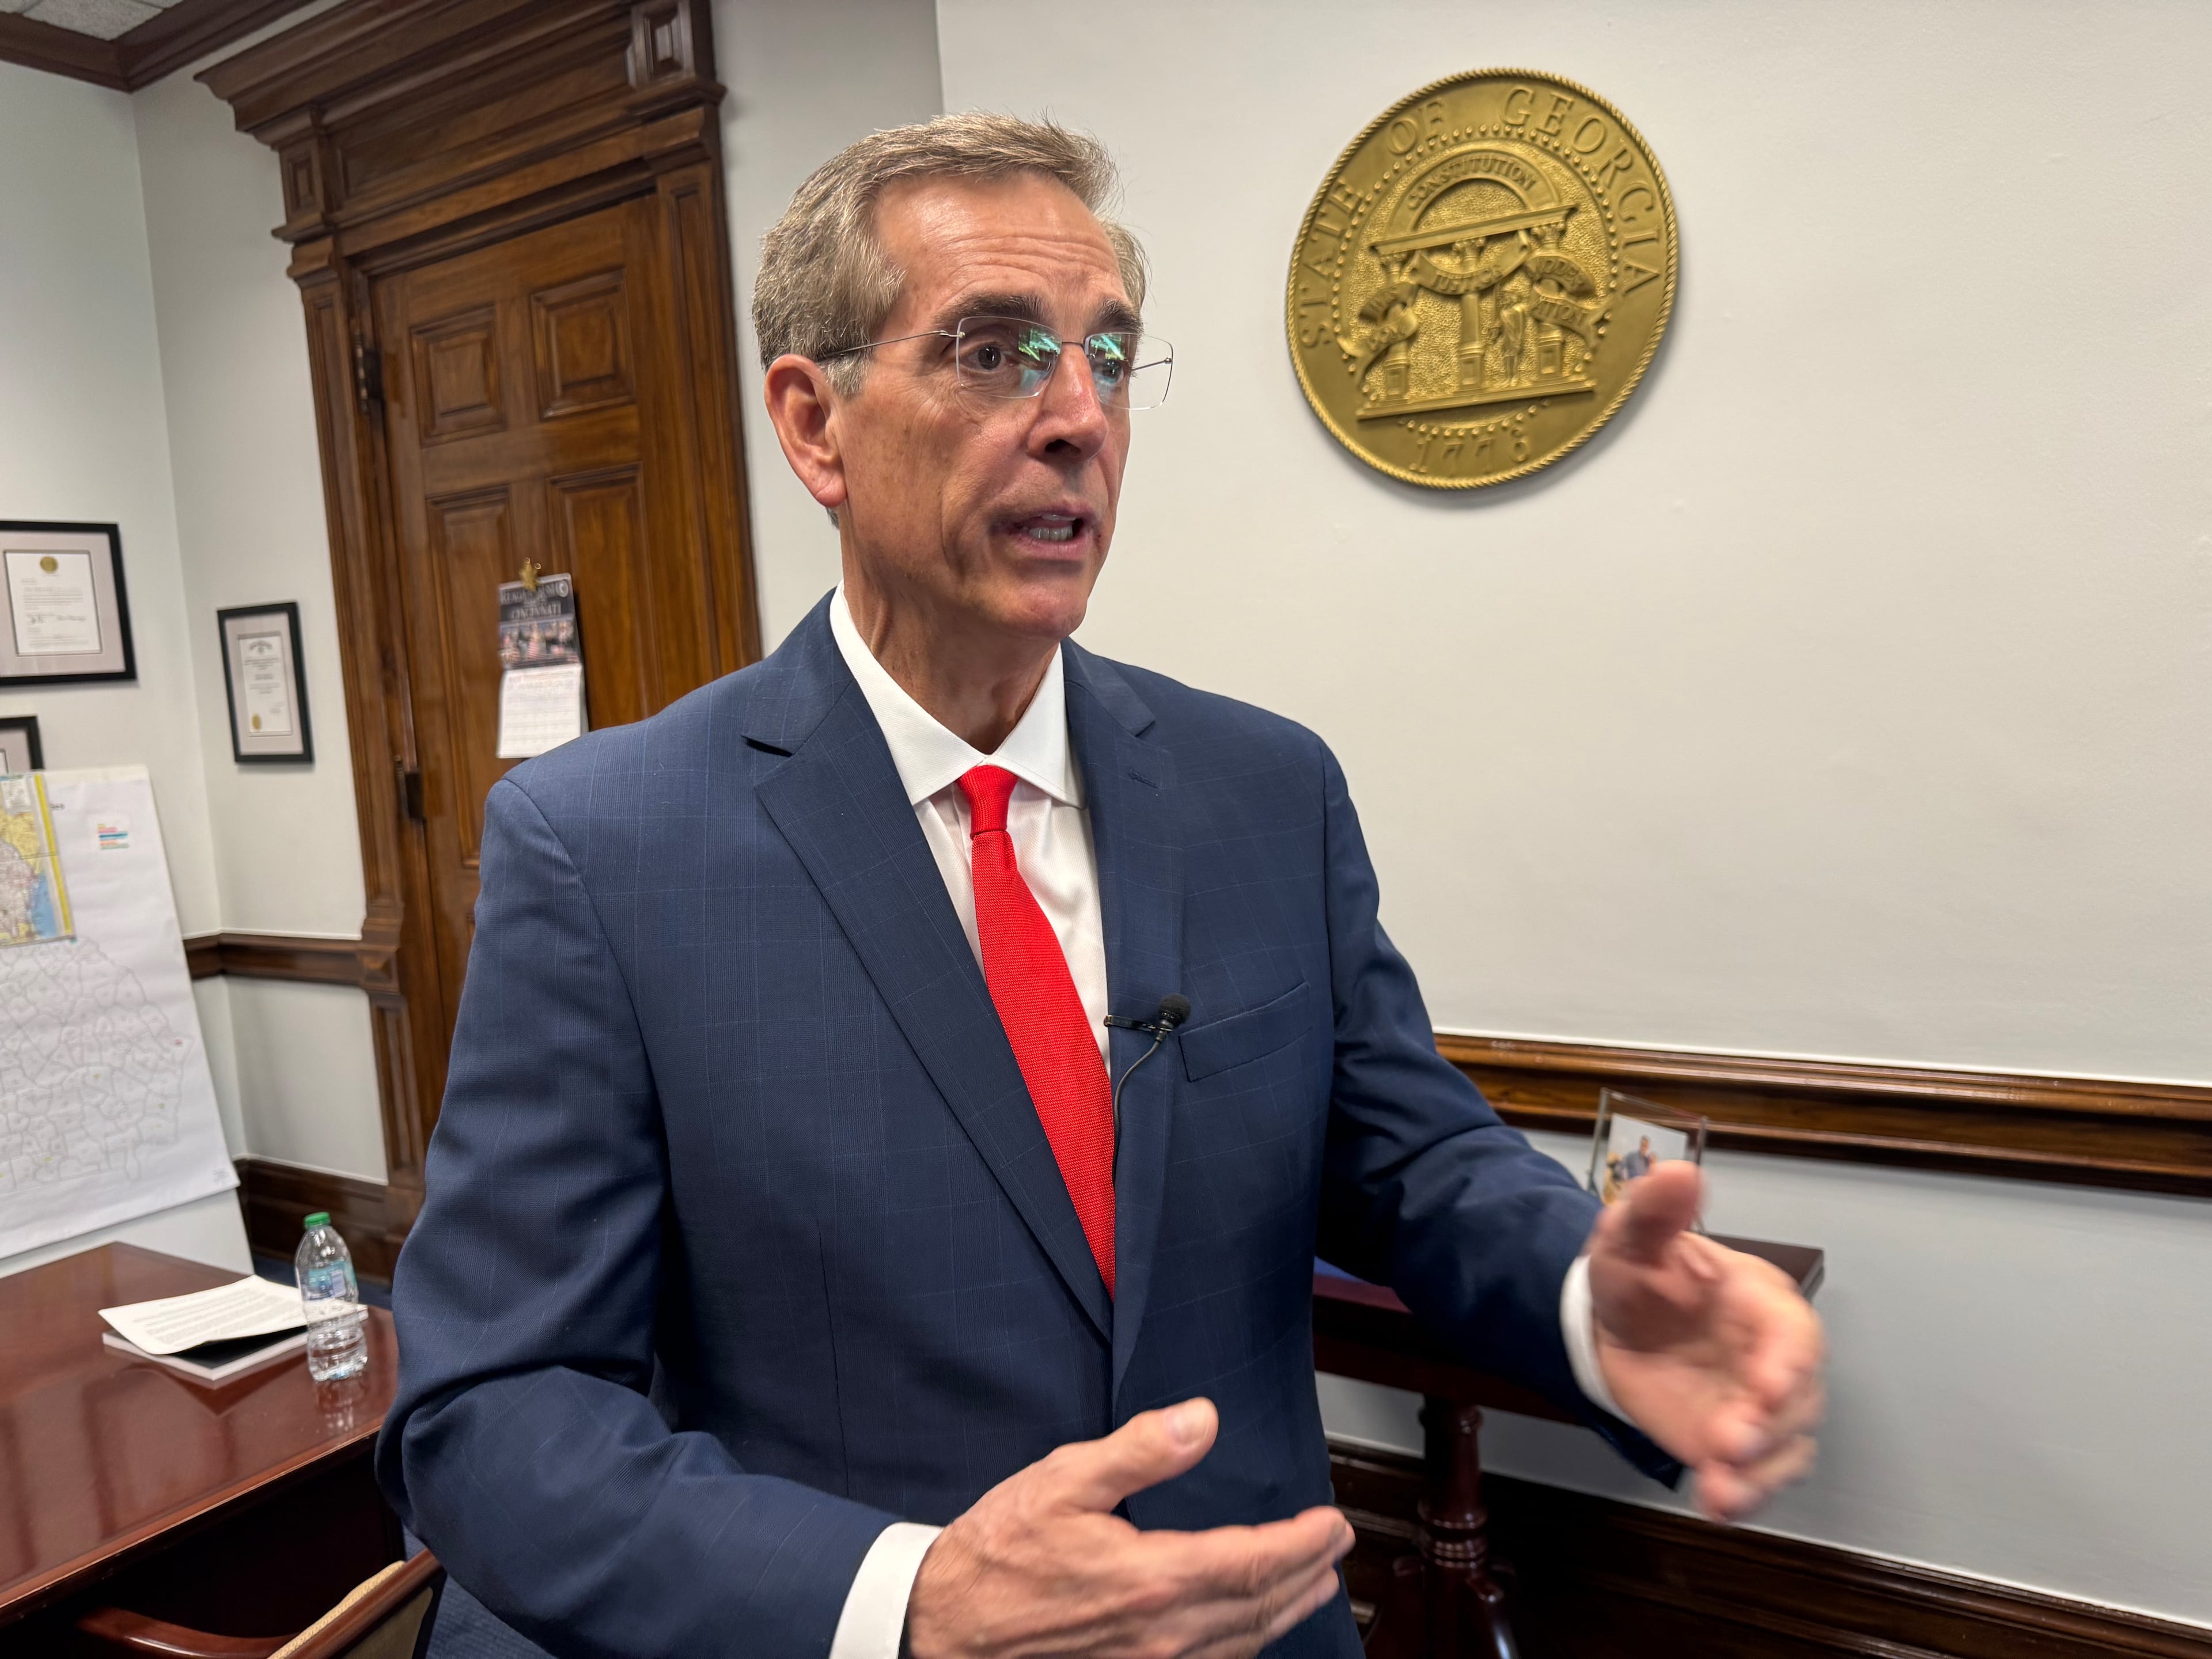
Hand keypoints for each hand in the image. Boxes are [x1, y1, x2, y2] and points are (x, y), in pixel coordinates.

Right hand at [903, 1398, 1353, 1658]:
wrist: (943, 1628)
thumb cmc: (998, 1553)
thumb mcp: (1064, 1481)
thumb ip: (1141, 1450)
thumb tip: (1203, 1419)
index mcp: (1152, 1578)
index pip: (1255, 1561)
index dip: (1303, 1542)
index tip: (1333, 1522)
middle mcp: (1162, 1633)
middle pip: (1260, 1607)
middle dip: (1306, 1574)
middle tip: (1335, 1547)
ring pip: (1241, 1644)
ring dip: (1286, 1614)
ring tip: (1313, 1586)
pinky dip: (1244, 1646)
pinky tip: (1250, 1631)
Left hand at [1587, 1162, 1825, 1522]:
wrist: (1612, 1323)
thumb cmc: (1639, 1274)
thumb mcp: (1631, 1236)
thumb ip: (1654, 1209)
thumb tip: (1681, 1172)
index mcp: (1761, 1304)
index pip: (1793, 1334)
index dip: (1788, 1361)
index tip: (1768, 1385)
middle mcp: (1774, 1360)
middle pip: (1800, 1400)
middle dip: (1771, 1425)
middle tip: (1730, 1441)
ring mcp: (1758, 1409)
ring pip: (1785, 1449)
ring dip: (1759, 1472)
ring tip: (1722, 1488)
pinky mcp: (1734, 1447)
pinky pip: (1754, 1477)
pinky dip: (1742, 1496)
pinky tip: (1716, 1505)